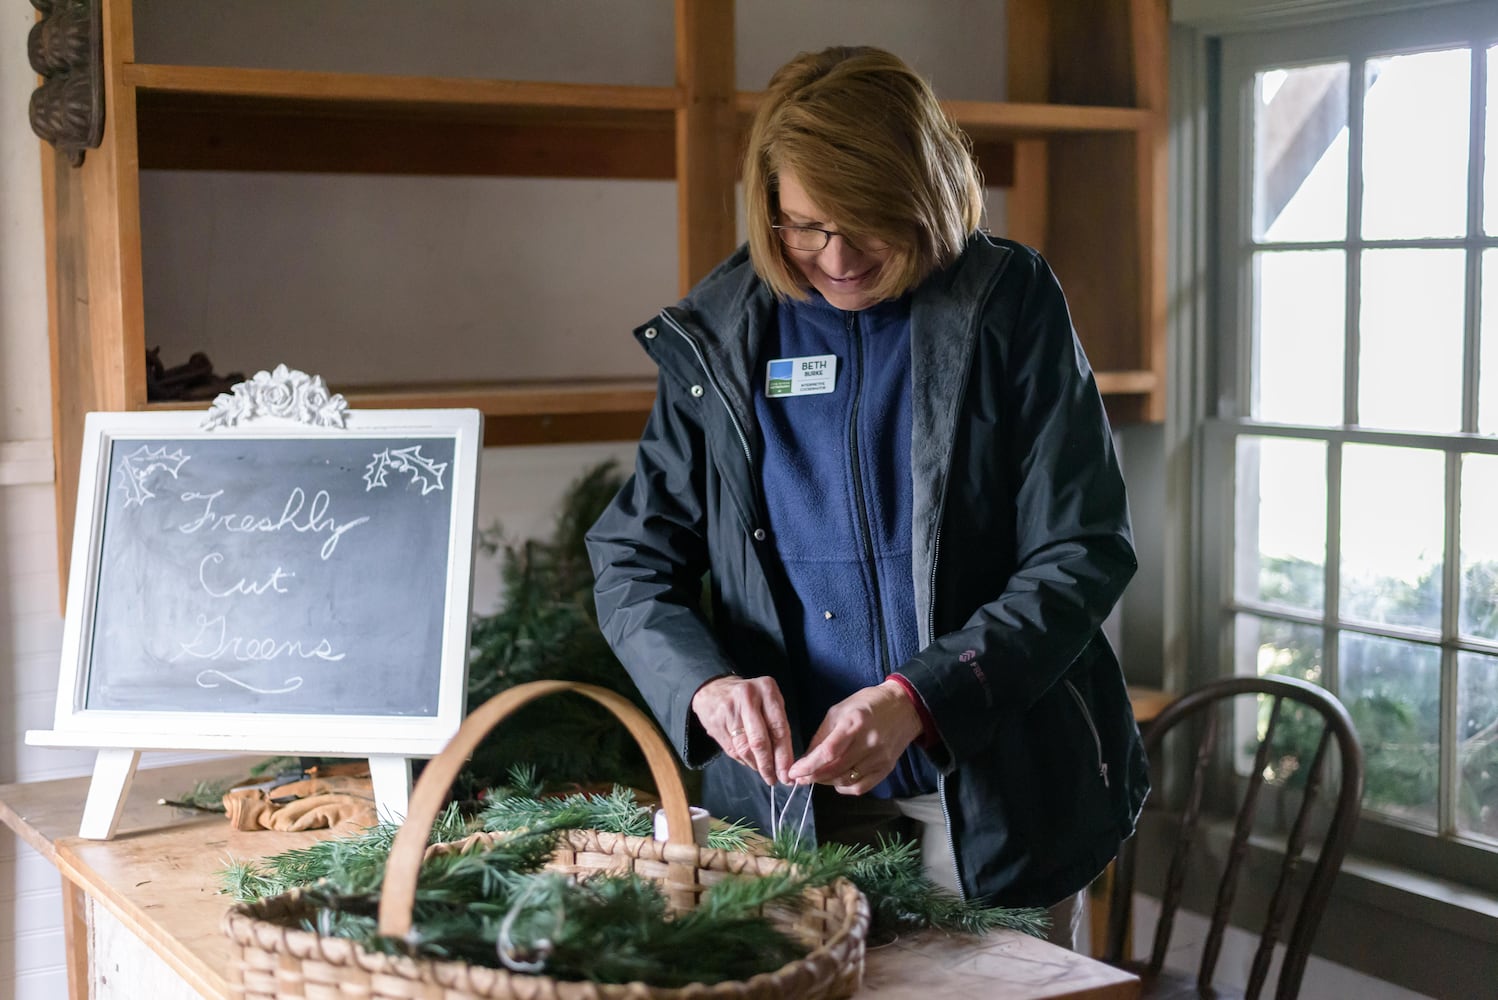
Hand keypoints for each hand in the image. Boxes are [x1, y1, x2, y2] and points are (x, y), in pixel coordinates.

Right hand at [691, 675, 794, 784]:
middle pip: (760, 741)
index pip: (779, 728)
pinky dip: (744, 760)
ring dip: (756, 765)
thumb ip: (777, 723)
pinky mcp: (715, 724)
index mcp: (766, 689)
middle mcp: (747, 698)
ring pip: (745, 749)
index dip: (784, 755)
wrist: (713, 688)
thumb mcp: (768, 699)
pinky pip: (732, 750)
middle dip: (768, 765)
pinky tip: (750, 762)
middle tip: (775, 779)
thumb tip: (785, 761)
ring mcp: (729, 711)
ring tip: (764, 773)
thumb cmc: (749, 697)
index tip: (787, 773)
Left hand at [786, 680, 922, 793]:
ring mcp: (879, 758)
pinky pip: (861, 787)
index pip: (828, 752)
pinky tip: (836, 780)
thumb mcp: (839, 710)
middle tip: (800, 777)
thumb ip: (822, 735)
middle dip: (813, 776)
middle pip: (835, 769)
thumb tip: (806, 758)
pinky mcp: (887, 768)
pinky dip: (844, 787)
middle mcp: (869, 743)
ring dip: (826, 782)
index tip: (793, 772)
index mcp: (854, 723)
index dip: (808, 766)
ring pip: (846, 781)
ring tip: (817, 776)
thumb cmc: (868, 704)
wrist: (905, 707)